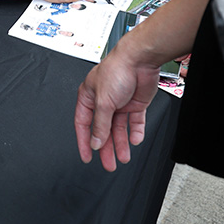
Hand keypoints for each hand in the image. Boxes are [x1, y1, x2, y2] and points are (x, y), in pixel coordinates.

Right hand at [74, 43, 160, 170]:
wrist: (140, 60)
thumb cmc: (117, 70)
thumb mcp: (104, 101)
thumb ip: (100, 124)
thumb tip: (95, 142)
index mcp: (88, 97)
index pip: (83, 124)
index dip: (84, 141)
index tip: (87, 157)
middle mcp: (103, 101)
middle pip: (102, 130)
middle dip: (105, 148)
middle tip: (108, 164)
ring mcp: (120, 103)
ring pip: (118, 128)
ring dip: (121, 143)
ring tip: (123, 158)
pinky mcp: (135, 103)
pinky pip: (134, 122)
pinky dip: (135, 132)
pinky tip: (135, 140)